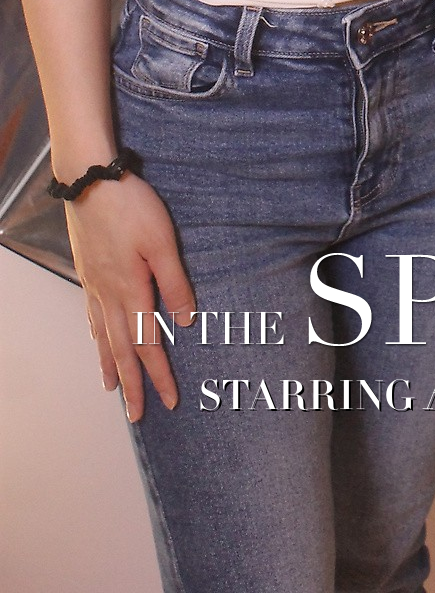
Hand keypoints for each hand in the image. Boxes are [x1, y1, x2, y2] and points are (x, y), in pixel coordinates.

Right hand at [64, 173, 195, 420]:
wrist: (90, 180)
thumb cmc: (131, 206)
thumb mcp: (163, 241)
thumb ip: (175, 282)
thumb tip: (185, 322)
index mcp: (131, 291)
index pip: (148, 344)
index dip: (160, 375)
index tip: (170, 401)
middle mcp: (109, 296)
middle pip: (122, 350)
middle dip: (133, 384)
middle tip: (138, 415)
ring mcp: (94, 285)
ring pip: (103, 337)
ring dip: (111, 366)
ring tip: (113, 389)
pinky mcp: (88, 272)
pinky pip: (92, 318)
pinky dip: (96, 339)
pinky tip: (98, 342)